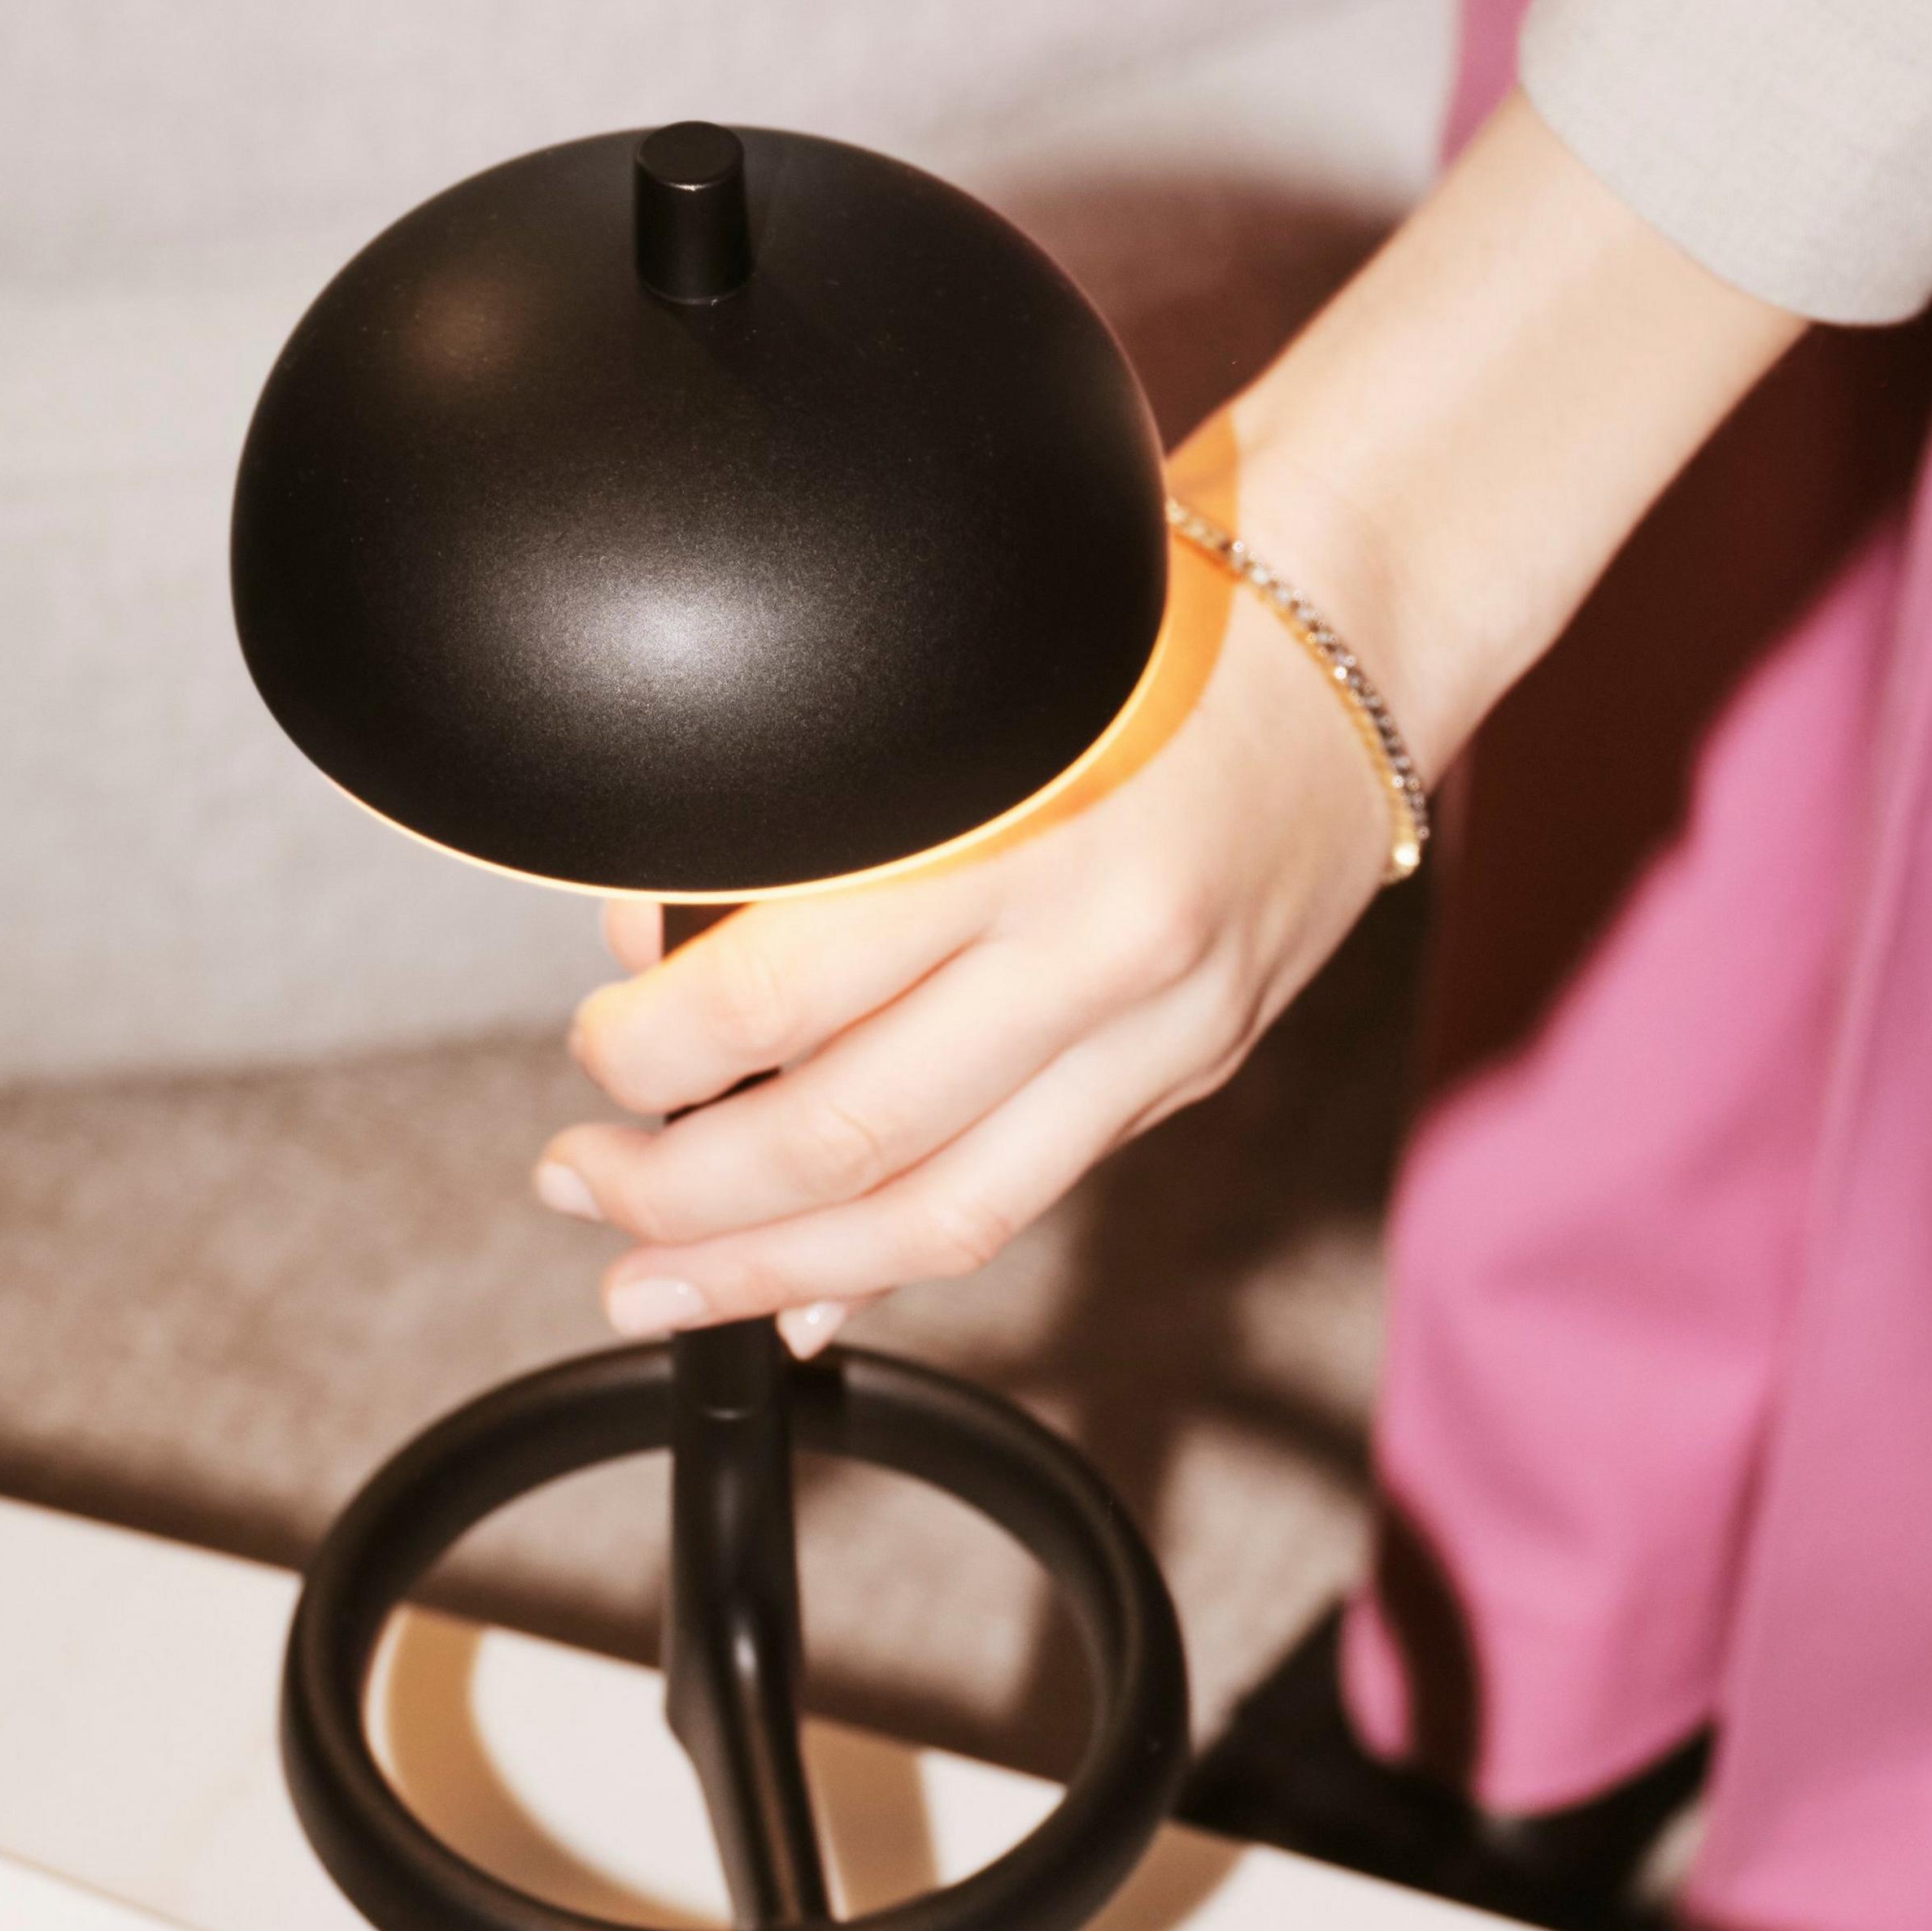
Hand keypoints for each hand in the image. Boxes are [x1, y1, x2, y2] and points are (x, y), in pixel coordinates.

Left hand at [540, 550, 1400, 1336]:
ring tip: (657, 1284)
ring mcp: (1162, 1037)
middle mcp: (1103, 953)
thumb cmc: (1144, 634)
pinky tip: (807, 1296)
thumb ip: (832, 829)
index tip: (594, 1050)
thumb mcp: (968, 699)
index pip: (784, 996)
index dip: (651, 1054)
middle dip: (678, 1192)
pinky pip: (1020, 1203)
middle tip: (579, 1184)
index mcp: (1022, 830)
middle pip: (847, 1139)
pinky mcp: (1190, 1081)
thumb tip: (661, 957)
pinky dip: (897, 1264)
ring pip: (941, 1219)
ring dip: (772, 1271)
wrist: (1352, 639)